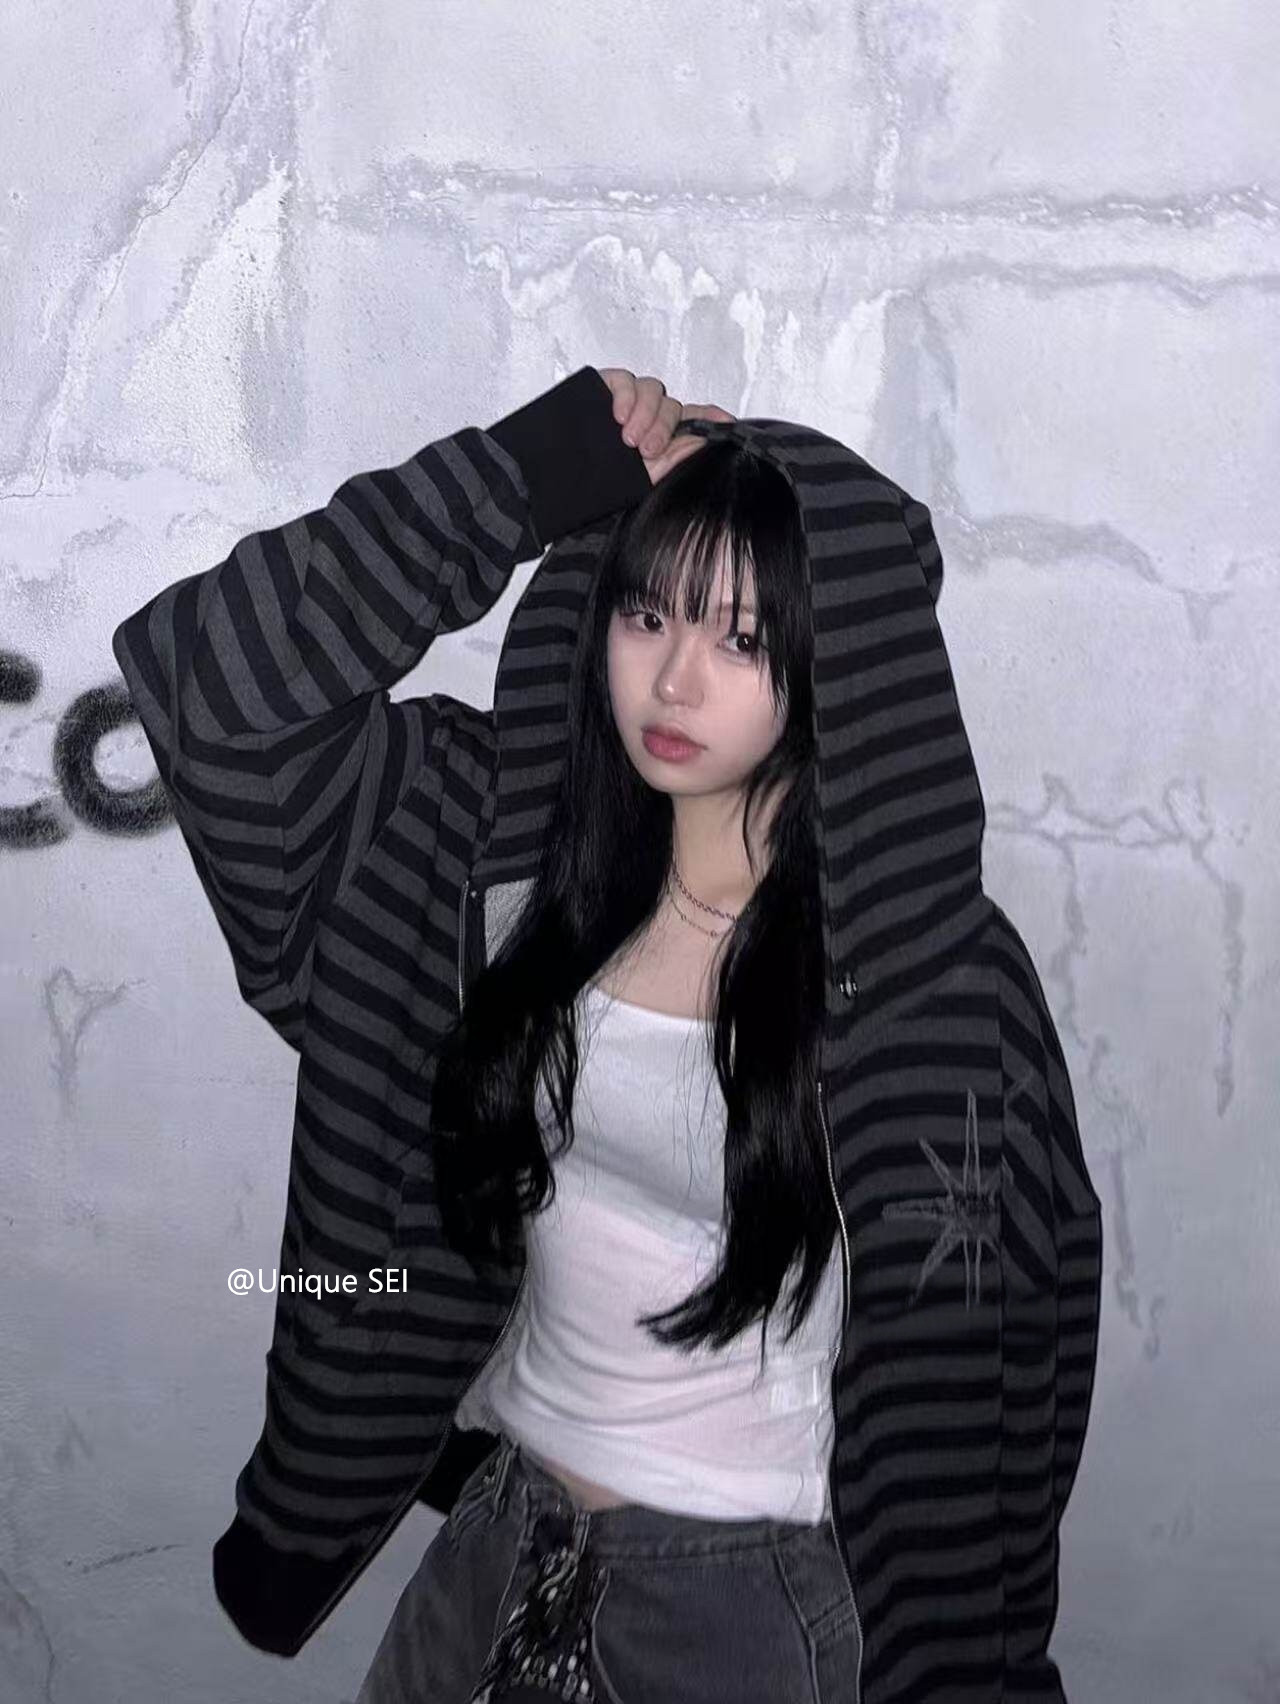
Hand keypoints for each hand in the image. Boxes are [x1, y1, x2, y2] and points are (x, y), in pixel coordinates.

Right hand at [597, 368, 735, 485]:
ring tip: (627, 438)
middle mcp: (649, 415)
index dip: (711, 417)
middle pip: (672, 406)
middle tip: (646, 449)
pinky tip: (618, 416)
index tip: (727, 422)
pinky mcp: (606, 386)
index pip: (693, 420)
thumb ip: (670, 460)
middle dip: (663, 427)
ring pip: (652, 390)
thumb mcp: (640, 478)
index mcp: (662, 436)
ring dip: (644, 414)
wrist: (556, 478)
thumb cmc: (597, 481)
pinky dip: (625, 396)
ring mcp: (628, 400)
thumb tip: (700, 441)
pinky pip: (625, 380)